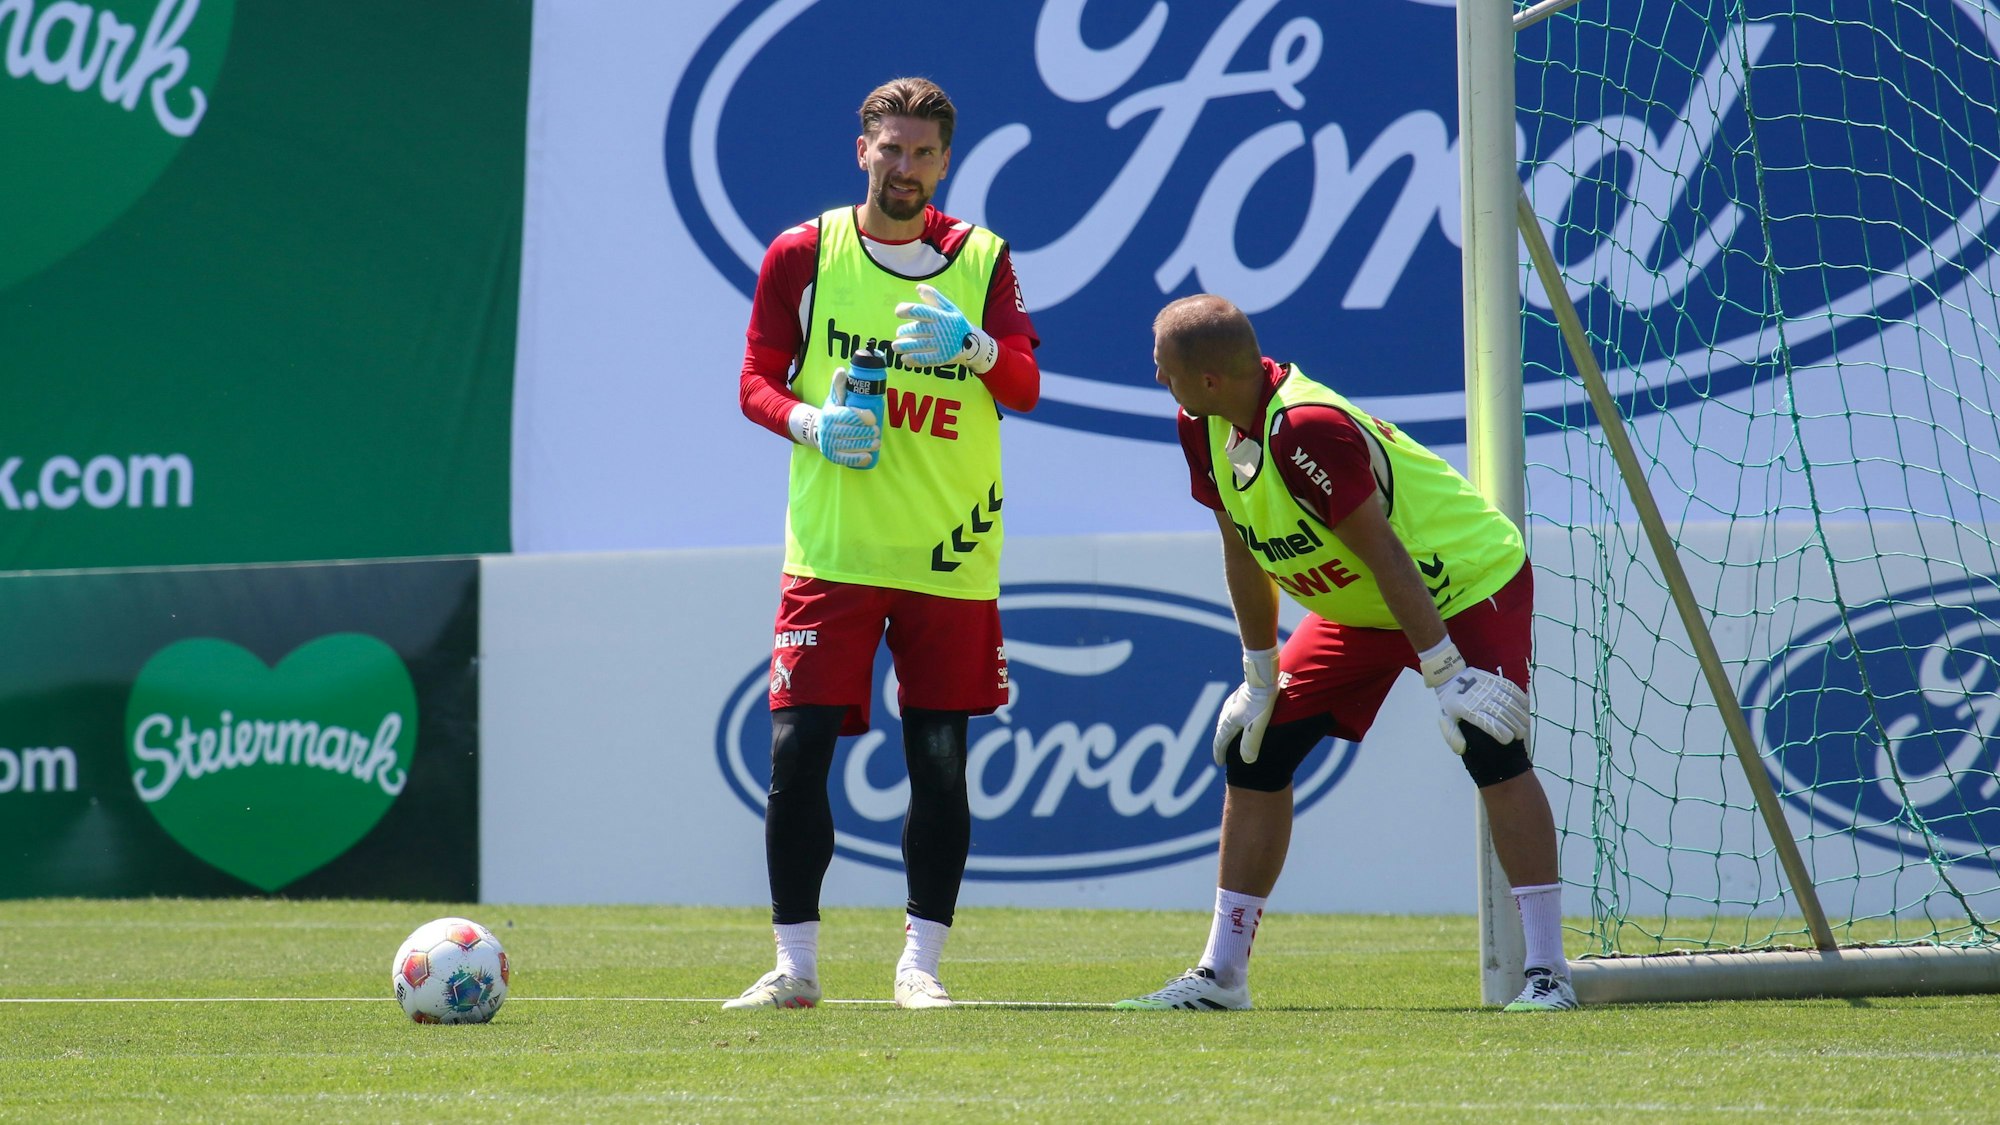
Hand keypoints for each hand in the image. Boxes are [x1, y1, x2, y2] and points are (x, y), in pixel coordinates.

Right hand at [788, 370, 879, 468]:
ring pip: (850, 446)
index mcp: (830, 414)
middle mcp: (827, 430)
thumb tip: (842, 370)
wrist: (818, 430)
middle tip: (877, 431)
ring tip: (877, 442)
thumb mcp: (834, 398)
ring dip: (866, 445)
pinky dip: (858, 459)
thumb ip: (839, 385)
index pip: (847, 416)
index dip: (862, 417)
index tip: (873, 418)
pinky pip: (846, 459)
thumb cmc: (833, 413)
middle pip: (851, 432)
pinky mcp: (833, 456)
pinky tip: (869, 457)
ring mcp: (829, 444)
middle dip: (867, 432)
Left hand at [893, 283, 998, 371]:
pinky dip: (912, 360)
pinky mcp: (941, 358)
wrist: (972, 343)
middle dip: (903, 331)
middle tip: (900, 333)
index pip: (919, 311)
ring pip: (917, 345)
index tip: (898, 312)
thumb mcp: (949, 308)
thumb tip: (919, 287)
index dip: (905, 310)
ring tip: (895, 346)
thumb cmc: (955, 323)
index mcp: (940, 316)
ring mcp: (941, 345)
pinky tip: (905, 358)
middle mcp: (940, 329)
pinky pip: (924, 359)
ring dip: (903, 346)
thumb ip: (934, 297)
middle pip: (915, 330)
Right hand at [1213, 645, 1279, 765]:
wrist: (1263, 677)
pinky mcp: (1239, 695)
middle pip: (1221, 731)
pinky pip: (1231, 710)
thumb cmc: (1261, 703)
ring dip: (1225, 730)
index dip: (1220, 753)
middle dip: (1221, 743)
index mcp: (1229, 721)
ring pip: (1225, 719)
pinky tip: (1238, 715)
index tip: (1220, 762)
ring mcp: (1232, 702)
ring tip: (1229, 736)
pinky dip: (1232, 719)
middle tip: (1223, 752)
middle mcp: (1227, 712)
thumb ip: (1251, 743)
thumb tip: (1247, 761)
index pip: (1221, 741)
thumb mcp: (1258, 726)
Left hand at [1419, 639, 1529, 753]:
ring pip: (1510, 701)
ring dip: (1520, 714)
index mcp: (1466, 710)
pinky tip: (1525, 709)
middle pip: (1502, 713)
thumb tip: (1462, 750)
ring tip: (1525, 726)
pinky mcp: (1495, 679)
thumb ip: (1453, 737)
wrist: (1450, 678)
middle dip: (1514, 726)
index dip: (1500, 732)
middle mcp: (1480, 698)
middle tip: (1520, 736)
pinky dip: (1521, 699)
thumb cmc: (1450, 704)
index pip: (1487, 722)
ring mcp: (1489, 687)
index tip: (1509, 740)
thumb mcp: (1446, 721)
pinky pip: (1512, 688)